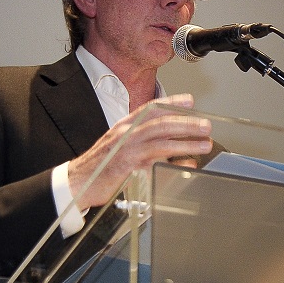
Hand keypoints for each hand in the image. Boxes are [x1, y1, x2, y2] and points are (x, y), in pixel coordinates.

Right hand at [68, 94, 211, 209]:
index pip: (150, 109)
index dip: (171, 103)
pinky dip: (174, 165)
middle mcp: (125, 135)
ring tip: (204, 143)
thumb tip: (182, 154)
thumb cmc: (102, 166)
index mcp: (124, 127)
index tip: (190, 100)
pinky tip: (188, 165)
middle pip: (160, 124)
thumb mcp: (124, 149)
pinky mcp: (128, 170)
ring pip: (161, 143)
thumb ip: (150, 147)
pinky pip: (156, 165)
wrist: (77, 182)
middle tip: (206, 125)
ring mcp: (127, 152)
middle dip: (186, 123)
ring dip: (186, 143)